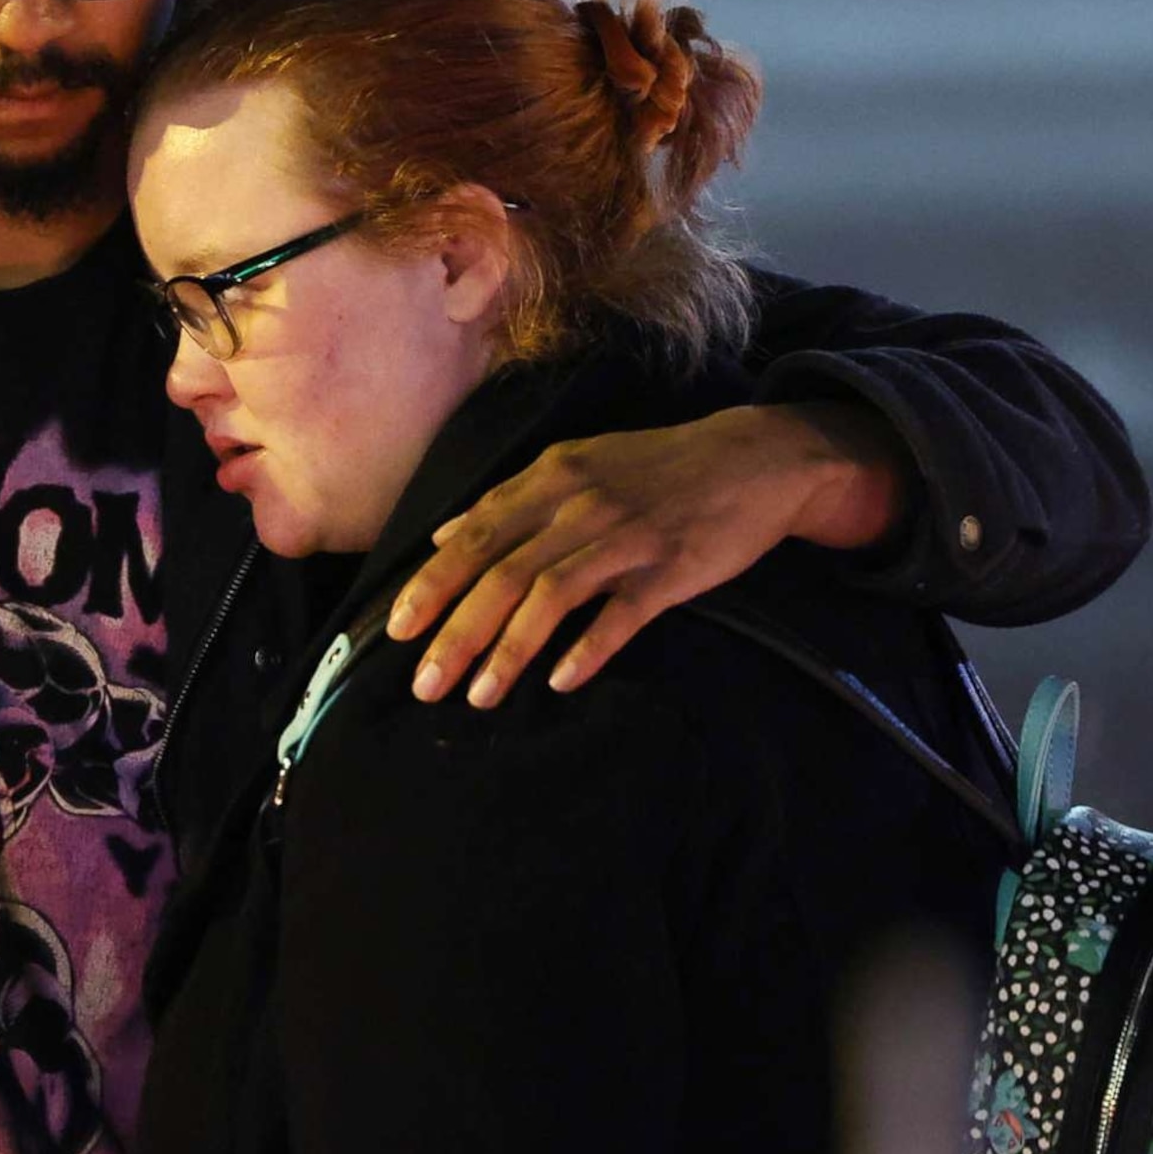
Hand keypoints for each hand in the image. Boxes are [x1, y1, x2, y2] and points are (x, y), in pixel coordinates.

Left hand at [388, 402, 907, 707]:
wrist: (755, 458)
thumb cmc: (654, 468)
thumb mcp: (575, 466)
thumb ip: (507, 504)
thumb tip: (441, 536)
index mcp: (550, 478)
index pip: (475, 536)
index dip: (433, 585)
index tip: (397, 630)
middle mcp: (580, 504)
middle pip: (503, 573)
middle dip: (457, 632)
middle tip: (425, 683)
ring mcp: (627, 535)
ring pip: (552, 596)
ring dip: (510, 650)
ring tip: (478, 696)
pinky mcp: (672, 567)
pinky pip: (622, 613)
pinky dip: (589, 648)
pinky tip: (559, 681)